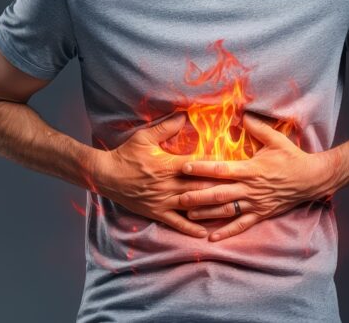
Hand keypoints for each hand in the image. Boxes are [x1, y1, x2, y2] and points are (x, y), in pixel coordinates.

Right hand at [91, 112, 227, 237]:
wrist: (106, 176)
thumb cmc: (126, 155)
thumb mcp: (144, 137)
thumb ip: (166, 127)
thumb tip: (184, 114)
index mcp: (168, 165)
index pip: (198, 166)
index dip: (217, 166)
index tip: (235, 166)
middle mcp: (168, 185)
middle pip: (200, 186)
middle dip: (221, 187)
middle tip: (242, 188)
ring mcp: (163, 201)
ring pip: (192, 205)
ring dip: (211, 208)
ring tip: (232, 209)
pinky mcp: (156, 212)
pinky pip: (176, 222)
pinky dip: (190, 228)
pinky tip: (204, 232)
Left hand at [177, 112, 335, 240]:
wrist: (311, 179)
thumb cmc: (292, 157)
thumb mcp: (276, 139)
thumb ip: (258, 127)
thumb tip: (243, 114)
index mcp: (251, 169)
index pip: (221, 169)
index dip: (202, 168)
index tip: (184, 167)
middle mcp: (251, 188)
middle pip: (219, 193)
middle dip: (197, 195)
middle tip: (178, 196)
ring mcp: (255, 203)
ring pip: (227, 210)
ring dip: (207, 213)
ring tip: (188, 214)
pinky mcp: (261, 214)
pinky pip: (242, 225)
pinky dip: (227, 232)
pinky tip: (212, 237)